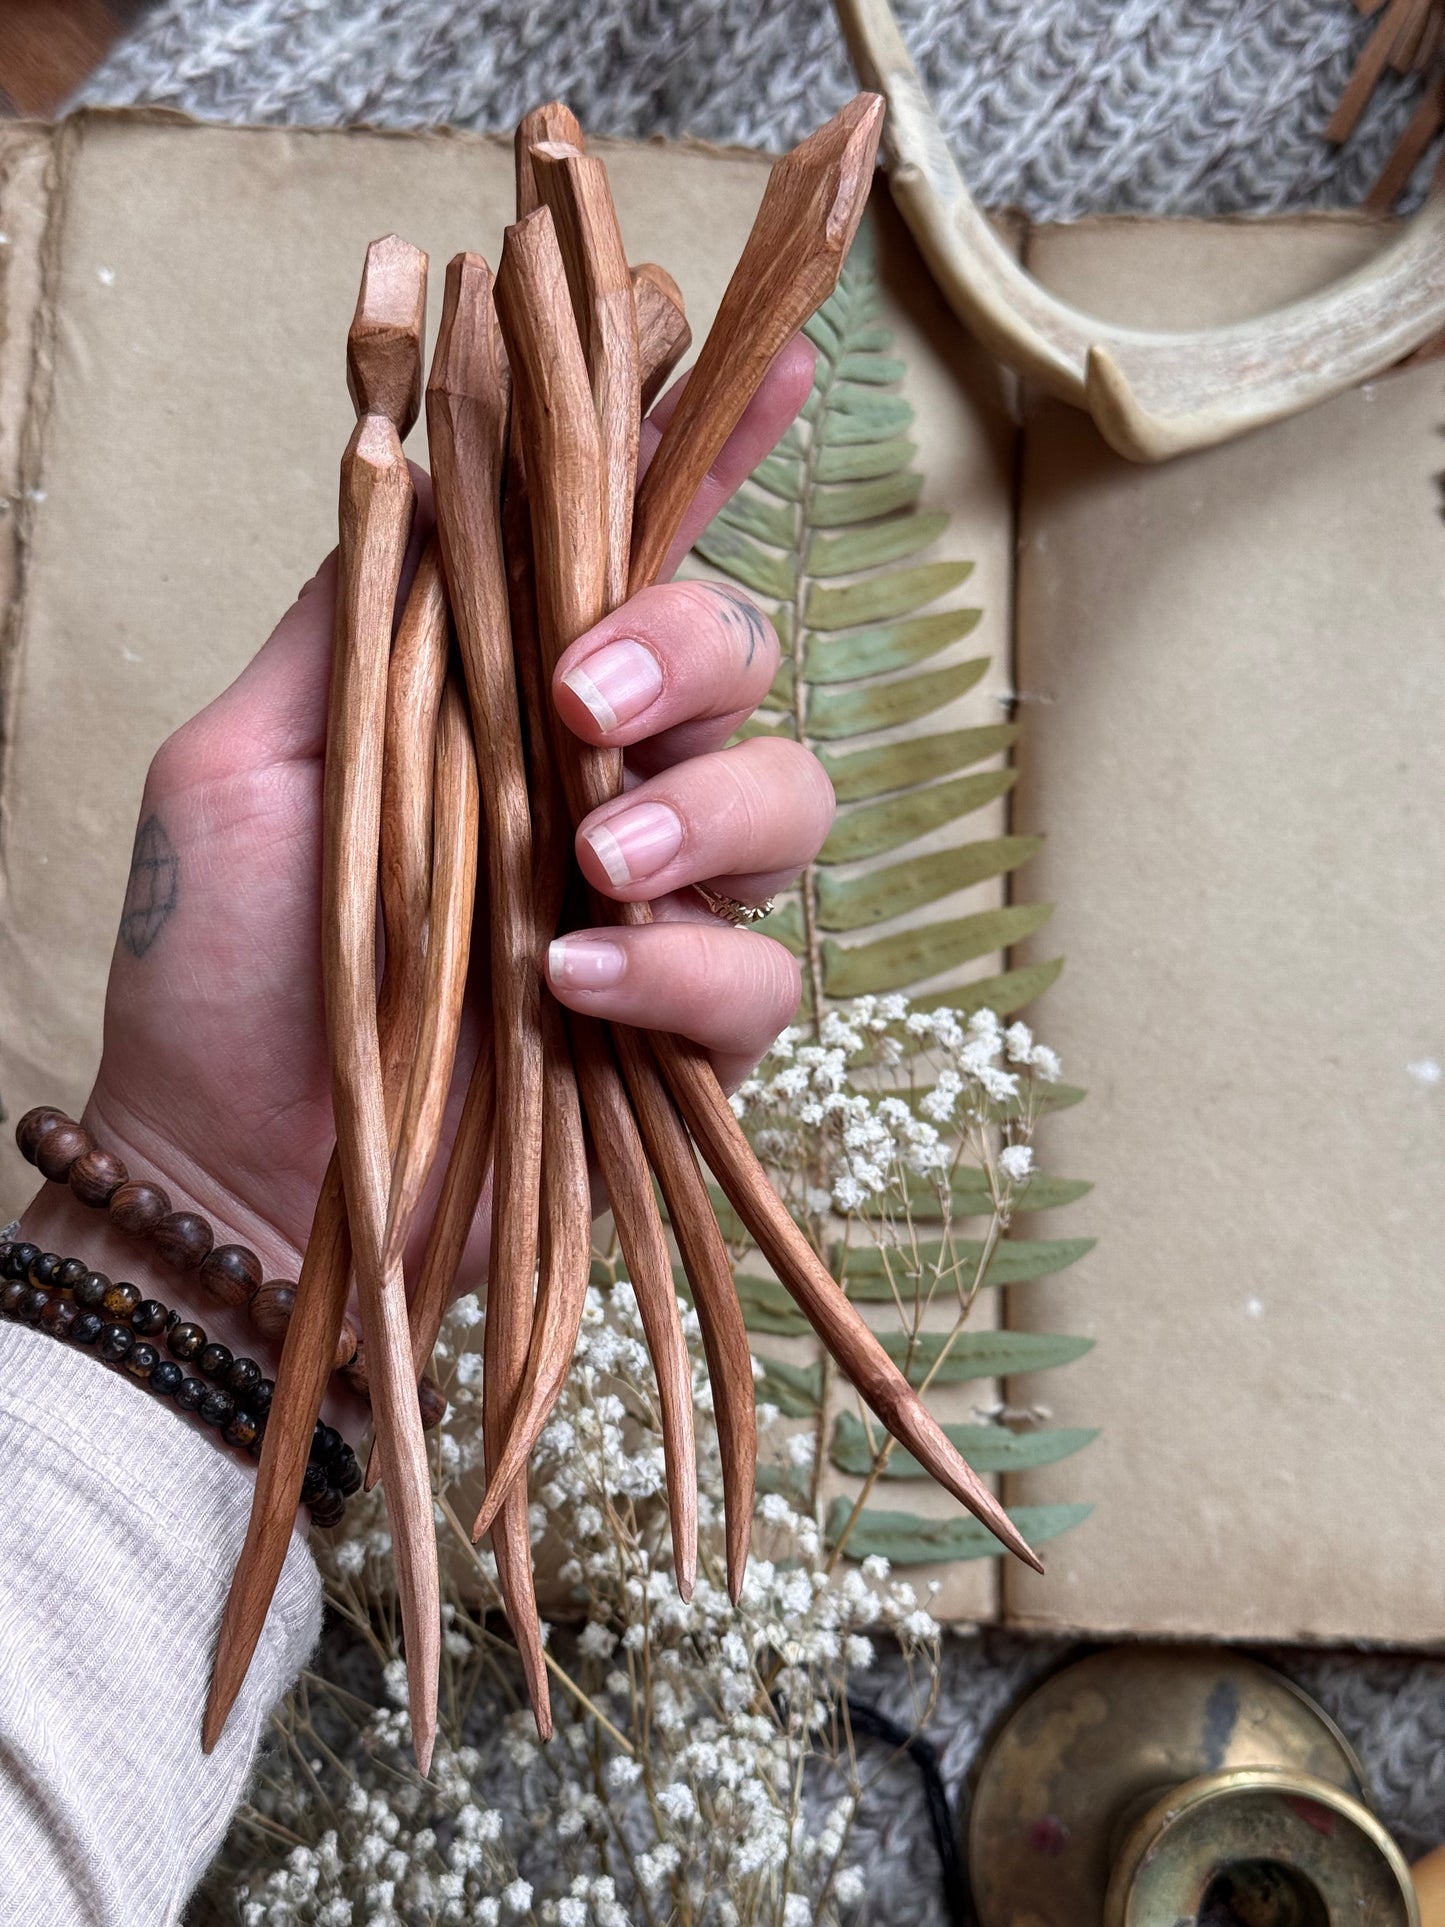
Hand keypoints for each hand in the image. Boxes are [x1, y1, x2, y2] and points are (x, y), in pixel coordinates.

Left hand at [30, 340, 827, 1314]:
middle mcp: (609, 777)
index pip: (634, 544)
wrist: (228, 1166)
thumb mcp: (245, 753)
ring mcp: (659, 906)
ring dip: (707, 812)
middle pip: (742, 654)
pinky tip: (576, 985)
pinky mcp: (685, 1035)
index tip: (763, 358)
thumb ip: (351, 615)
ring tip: (593, 859)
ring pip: (792, 803)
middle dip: (692, 648)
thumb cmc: (220, 961)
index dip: (711, 444)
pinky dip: (683, 971)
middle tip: (586, 695)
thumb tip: (421, 456)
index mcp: (513, 692)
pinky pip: (760, 980)